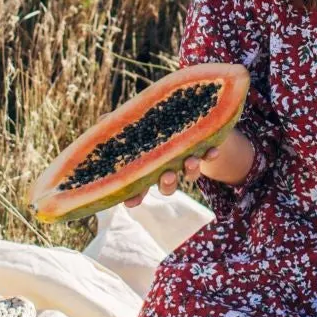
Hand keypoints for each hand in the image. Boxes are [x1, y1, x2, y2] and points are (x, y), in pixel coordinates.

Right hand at [125, 127, 255, 207]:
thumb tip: (103, 120)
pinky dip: (211, 155)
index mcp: (146, 167)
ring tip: (191, 161)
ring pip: (188, 175)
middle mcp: (166, 169)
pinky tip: (213, 149)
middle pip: (166, 186)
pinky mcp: (202, 150)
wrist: (184, 115)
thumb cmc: (148, 124)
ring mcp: (184, 162)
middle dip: (167, 185)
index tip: (131, 202)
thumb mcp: (132, 123)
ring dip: (190, 171)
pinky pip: (208, 158)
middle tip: (168, 176)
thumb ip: (117, 124)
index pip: (137, 188)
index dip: (134, 197)